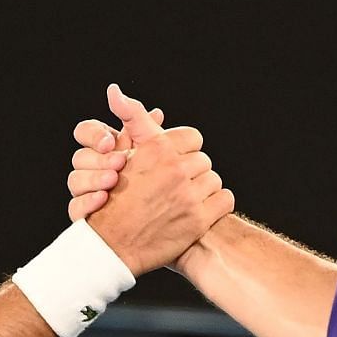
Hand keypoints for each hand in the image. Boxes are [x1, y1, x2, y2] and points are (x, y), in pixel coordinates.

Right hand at [65, 102, 161, 221]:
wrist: (148, 226)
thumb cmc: (152, 186)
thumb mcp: (153, 155)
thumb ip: (151, 134)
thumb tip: (157, 113)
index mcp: (104, 149)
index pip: (86, 132)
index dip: (93, 134)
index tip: (110, 142)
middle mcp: (91, 169)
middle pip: (79, 156)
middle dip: (99, 159)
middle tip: (120, 162)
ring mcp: (84, 192)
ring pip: (75, 180)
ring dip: (94, 178)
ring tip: (113, 180)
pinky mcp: (84, 215)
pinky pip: (75, 207)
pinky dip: (88, 202)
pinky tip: (103, 199)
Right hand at [82, 84, 232, 273]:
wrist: (111, 245)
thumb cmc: (114, 199)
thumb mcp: (120, 154)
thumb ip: (129, 120)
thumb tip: (115, 90)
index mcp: (157, 149)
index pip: (192, 137)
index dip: (184, 150)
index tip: (172, 163)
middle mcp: (174, 169)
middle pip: (203, 160)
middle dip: (192, 172)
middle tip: (174, 186)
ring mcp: (188, 195)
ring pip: (214, 180)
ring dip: (203, 190)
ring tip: (183, 200)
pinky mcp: (199, 220)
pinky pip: (225, 200)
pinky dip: (216, 206)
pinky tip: (198, 212)